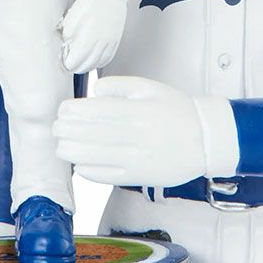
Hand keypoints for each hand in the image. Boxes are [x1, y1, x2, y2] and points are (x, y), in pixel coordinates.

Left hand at [53, 76, 239, 186]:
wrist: (206, 139)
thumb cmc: (176, 110)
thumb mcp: (149, 87)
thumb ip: (118, 85)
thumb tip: (93, 92)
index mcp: (138, 112)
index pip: (97, 112)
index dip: (74, 112)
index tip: (62, 110)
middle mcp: (136, 137)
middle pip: (90, 136)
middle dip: (67, 132)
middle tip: (56, 128)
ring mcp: (136, 159)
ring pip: (94, 158)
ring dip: (72, 152)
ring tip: (62, 145)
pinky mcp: (138, 177)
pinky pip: (106, 176)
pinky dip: (88, 170)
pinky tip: (79, 163)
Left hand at [61, 0, 129, 73]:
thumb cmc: (90, 2)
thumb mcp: (73, 15)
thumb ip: (68, 31)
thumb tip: (65, 43)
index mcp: (90, 33)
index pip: (79, 55)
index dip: (71, 62)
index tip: (66, 64)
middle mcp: (101, 39)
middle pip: (89, 62)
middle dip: (78, 67)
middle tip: (71, 67)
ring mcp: (110, 41)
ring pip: (99, 61)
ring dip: (88, 67)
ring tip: (81, 67)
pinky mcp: (116, 40)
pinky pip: (108, 57)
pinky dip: (100, 62)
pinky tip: (94, 63)